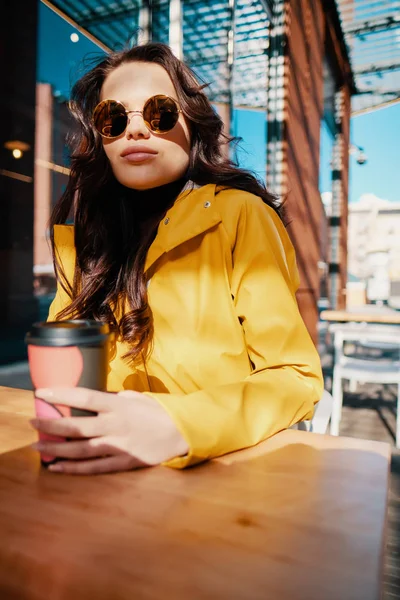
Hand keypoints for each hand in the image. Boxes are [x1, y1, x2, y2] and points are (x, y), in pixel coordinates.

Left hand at [30, 387, 188, 474]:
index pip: (85, 397)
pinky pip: (94, 467)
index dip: (62, 394)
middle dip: (51, 424)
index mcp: (118, 406)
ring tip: (38, 447)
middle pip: (77, 426)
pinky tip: (58, 467)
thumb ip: (114, 399)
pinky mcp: (123, 462)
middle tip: (33, 422)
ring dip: (57, 449)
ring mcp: (119, 446)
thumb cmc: (157, 411)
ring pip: (81, 449)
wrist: (181, 432)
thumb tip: (92, 401)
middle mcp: (115, 425)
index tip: (42, 392)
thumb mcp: (135, 398)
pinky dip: (74, 469)